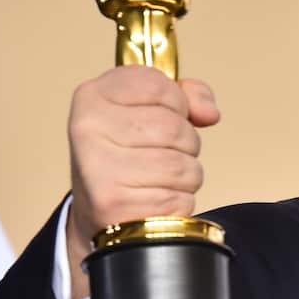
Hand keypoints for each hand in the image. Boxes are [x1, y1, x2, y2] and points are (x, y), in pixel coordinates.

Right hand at [64, 66, 219, 298]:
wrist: (99, 212)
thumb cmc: (129, 155)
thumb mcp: (148, 111)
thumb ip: (186, 96)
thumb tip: (208, 113)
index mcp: (93, 96)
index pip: (158, 86)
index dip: (177, 103)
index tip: (163, 115)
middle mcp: (90, 129)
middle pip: (174, 128)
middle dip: (186, 143)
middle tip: (162, 153)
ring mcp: (99, 168)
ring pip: (182, 166)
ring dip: (186, 176)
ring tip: (158, 178)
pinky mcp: (114, 204)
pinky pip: (178, 198)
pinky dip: (179, 202)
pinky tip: (154, 199)